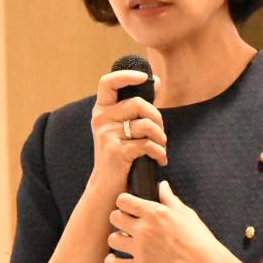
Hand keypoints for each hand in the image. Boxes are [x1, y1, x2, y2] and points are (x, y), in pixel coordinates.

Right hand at [86, 68, 167, 195]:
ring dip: (161, 137)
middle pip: (138, 103)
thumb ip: (136, 105)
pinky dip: (159, 153)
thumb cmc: (119, 154)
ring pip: (146, 124)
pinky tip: (160, 160)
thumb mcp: (122, 126)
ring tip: (161, 146)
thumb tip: (155, 80)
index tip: (145, 78)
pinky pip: (148, 145)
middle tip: (160, 133)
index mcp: (101, 109)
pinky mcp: (116, 152)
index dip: (126, 76)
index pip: (108, 82)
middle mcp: (101, 119)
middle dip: (157, 117)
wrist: (106, 186)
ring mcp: (107, 135)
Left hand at [104, 181, 244, 262]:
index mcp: (155, 212)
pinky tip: (115, 259)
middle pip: (114, 217)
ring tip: (125, 241)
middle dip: (119, 219)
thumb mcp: (186, 213)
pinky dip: (112, 262)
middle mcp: (145, 229)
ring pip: (113, 239)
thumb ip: (169, 198)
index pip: (123, 200)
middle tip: (127, 224)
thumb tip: (162, 185)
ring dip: (118, 239)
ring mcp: (142, 249)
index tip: (129, 207)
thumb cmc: (199, 239)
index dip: (124, 202)